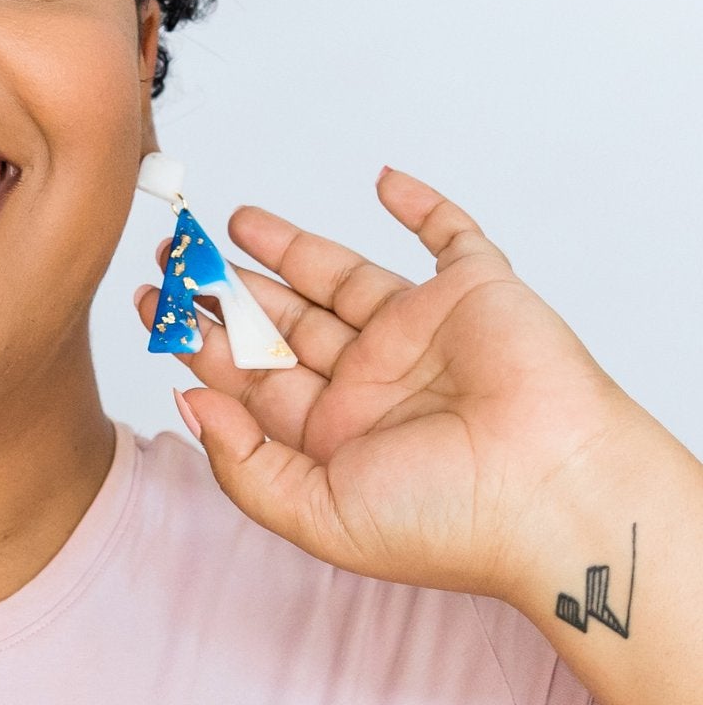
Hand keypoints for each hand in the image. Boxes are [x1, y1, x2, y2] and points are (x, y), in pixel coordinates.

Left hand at [135, 164, 642, 600]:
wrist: (550, 494)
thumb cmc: (448, 522)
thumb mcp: (316, 513)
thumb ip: (244, 464)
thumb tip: (187, 404)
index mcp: (335, 437)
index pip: (252, 377)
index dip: (199, 340)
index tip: (155, 305)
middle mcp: (373, 384)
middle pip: (284, 324)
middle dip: (227, 291)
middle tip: (175, 255)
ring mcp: (422, 334)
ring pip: (342, 279)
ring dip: (290, 250)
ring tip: (231, 225)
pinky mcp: (474, 294)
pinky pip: (450, 238)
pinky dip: (422, 207)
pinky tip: (382, 183)